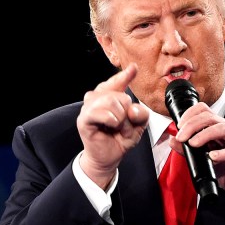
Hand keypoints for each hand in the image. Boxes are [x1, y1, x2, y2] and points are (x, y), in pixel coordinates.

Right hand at [77, 64, 149, 188]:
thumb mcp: (138, 125)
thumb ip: (141, 114)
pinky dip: (111, 119)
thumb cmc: (121, 139)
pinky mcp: (84, 119)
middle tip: (126, 127)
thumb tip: (132, 108)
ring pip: (110, 101)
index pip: (117, 83)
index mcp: (110, 98)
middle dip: (128, 113)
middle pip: (118, 95)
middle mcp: (97, 99)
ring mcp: (89, 108)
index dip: (125, 75)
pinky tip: (112, 125)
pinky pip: (98, 112)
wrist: (109, 157)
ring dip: (121, 119)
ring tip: (119, 129)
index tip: (134, 68)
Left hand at [170, 102, 224, 210]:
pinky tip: (213, 156)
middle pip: (210, 117)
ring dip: (204, 134)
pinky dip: (222, 153)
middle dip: (192, 125)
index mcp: (221, 127)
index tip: (179, 126)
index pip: (205, 111)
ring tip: (193, 144)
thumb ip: (189, 150)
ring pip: (222, 128)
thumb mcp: (204, 160)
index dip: (190, 114)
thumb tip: (173, 141)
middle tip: (181, 137)